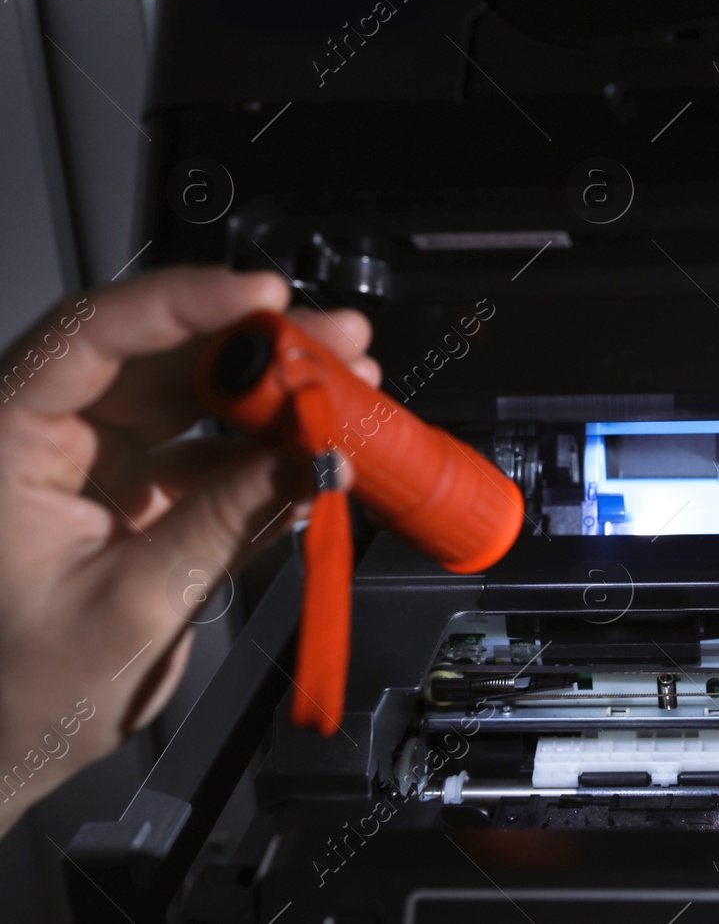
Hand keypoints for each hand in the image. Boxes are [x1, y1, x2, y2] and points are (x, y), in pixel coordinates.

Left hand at [0, 266, 377, 835]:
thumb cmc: (26, 692)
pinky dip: (268, 450)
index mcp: (6, 440)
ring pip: (192, 392)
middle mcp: (48, 432)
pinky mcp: (136, 488)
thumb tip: (318, 462)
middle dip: (256, 342)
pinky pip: (211, 449)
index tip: (270, 298)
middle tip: (341, 341)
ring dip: (272, 390)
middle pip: (158, 352)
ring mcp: (95, 457)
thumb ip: (227, 524)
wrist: (2, 751)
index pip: (94, 334)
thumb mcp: (134, 606)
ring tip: (351, 383)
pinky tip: (324, 450)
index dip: (185, 303)